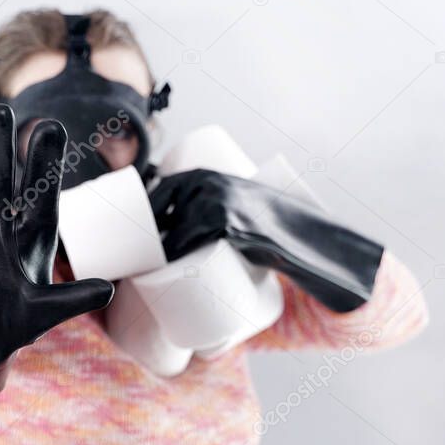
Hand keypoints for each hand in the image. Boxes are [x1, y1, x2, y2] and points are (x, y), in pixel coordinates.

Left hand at [149, 169, 383, 311]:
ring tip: (149, 271)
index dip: (144, 214)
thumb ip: (209, 207)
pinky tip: (161, 267)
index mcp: (205, 174)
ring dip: (153, 251)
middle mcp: (207, 183)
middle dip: (144, 237)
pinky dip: (170, 255)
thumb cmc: (267, 225)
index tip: (136, 237)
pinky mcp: (226, 226)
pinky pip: (186, 241)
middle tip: (143, 261)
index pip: (159, 191)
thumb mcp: (234, 205)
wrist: (307, 238)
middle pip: (159, 213)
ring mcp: (216, 203)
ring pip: (170, 230)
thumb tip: (173, 230)